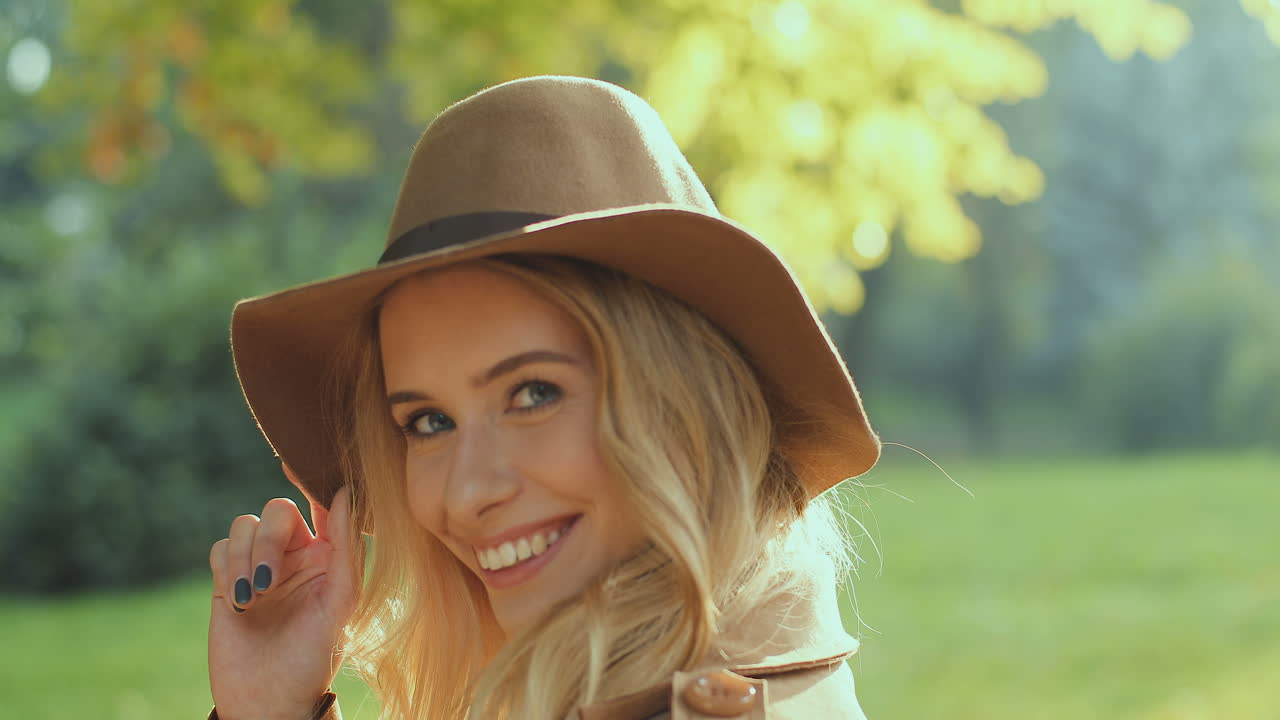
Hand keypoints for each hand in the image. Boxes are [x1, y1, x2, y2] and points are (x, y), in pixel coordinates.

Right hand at [208, 464, 360, 719]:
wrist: (269, 700)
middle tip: (269, 582)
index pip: (324, 505)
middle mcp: (296, 553)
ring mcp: (260, 565)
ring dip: (246, 560)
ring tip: (253, 601)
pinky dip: (227, 570)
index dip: (313, 479)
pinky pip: (220, 548)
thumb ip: (346, 548)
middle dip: (269, 542)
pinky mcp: (226, 580)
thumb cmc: (314, 657)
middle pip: (277, 511)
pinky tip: (238, 604)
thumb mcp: (341, 603)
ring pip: (244, 526)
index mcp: (331, 554)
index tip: (295, 463)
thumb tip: (346, 492)